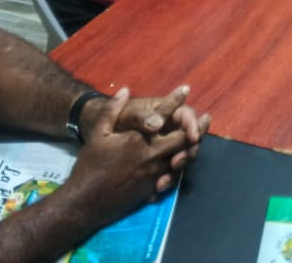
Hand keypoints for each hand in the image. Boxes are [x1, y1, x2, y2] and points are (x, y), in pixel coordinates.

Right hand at [65, 88, 198, 226]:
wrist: (85, 201)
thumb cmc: (89, 165)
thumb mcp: (97, 134)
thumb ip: (111, 111)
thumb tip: (124, 90)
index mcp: (139, 139)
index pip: (162, 115)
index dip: (175, 101)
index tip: (186, 89)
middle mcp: (151, 154)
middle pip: (181, 139)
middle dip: (195, 127)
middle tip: (207, 118)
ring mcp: (154, 173)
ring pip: (181, 158)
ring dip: (192, 147)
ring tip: (200, 138)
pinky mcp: (152, 188)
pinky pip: (173, 176)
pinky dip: (180, 168)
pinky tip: (184, 161)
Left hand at [111, 85, 209, 175]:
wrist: (104, 138)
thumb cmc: (118, 120)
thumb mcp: (127, 115)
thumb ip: (142, 116)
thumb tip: (157, 123)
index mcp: (168, 114)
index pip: (187, 116)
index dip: (193, 125)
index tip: (192, 137)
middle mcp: (172, 131)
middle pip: (190, 140)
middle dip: (187, 152)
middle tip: (175, 163)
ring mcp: (169, 149)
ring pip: (182, 160)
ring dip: (176, 172)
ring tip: (162, 182)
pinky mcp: (163, 165)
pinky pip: (169, 174)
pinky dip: (164, 183)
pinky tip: (155, 191)